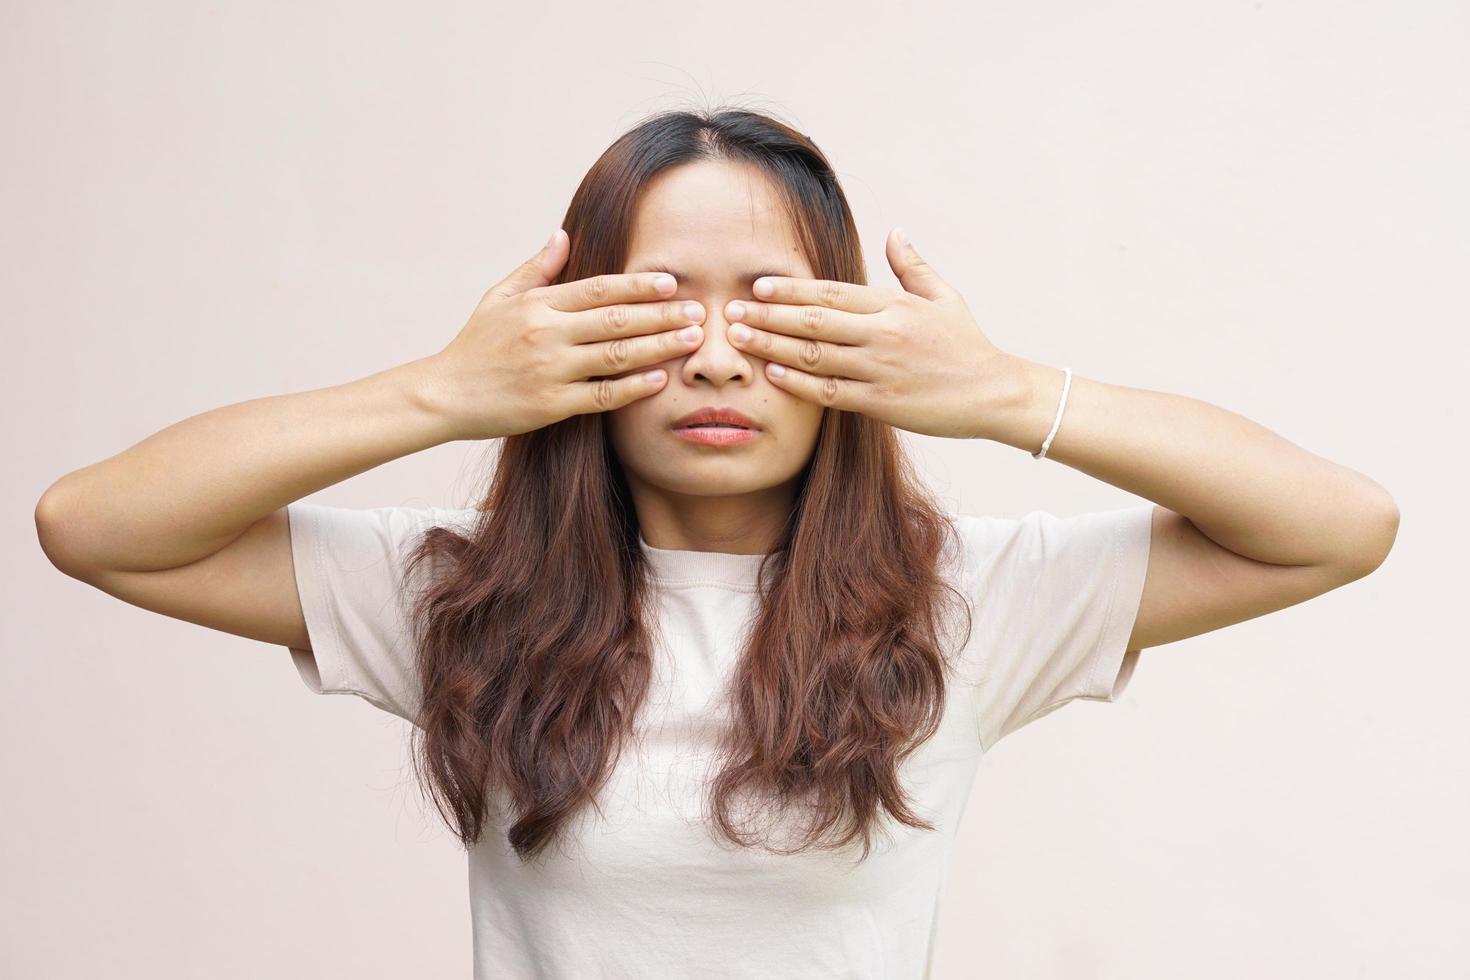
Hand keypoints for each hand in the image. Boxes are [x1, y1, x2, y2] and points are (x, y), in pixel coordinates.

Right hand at [422, 229, 705, 439]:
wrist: (445, 395)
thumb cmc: (475, 345)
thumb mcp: (499, 297)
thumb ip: (537, 268)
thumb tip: (562, 234)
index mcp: (537, 304)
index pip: (598, 289)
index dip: (637, 286)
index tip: (671, 282)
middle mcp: (546, 334)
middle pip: (615, 321)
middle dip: (661, 315)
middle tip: (699, 311)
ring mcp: (550, 371)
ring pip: (616, 357)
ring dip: (658, 347)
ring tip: (691, 340)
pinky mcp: (550, 406)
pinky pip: (602, 396)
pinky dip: (633, 388)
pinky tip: (659, 379)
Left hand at [723, 228, 1015, 438]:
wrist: (993, 393)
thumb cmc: (966, 344)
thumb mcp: (944, 297)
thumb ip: (912, 266)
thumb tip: (894, 232)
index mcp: (893, 304)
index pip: (831, 292)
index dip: (791, 288)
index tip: (757, 284)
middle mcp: (882, 333)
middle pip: (813, 320)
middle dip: (768, 313)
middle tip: (729, 309)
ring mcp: (879, 368)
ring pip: (813, 355)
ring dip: (772, 344)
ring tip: (738, 337)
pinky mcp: (880, 402)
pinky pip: (829, 391)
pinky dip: (798, 382)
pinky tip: (772, 373)